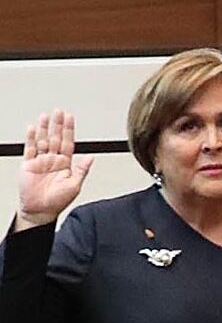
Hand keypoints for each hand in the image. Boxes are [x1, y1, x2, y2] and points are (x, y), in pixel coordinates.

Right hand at [14, 109, 91, 230]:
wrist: (40, 211)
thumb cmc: (57, 201)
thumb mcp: (75, 185)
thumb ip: (82, 170)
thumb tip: (91, 157)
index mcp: (65, 163)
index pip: (68, 142)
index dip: (69, 130)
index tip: (70, 118)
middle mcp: (53, 160)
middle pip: (55, 138)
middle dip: (57, 125)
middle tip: (59, 111)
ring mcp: (40, 161)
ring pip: (42, 141)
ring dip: (44, 128)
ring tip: (46, 116)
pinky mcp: (28, 165)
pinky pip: (30, 149)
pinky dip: (31, 139)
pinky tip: (33, 129)